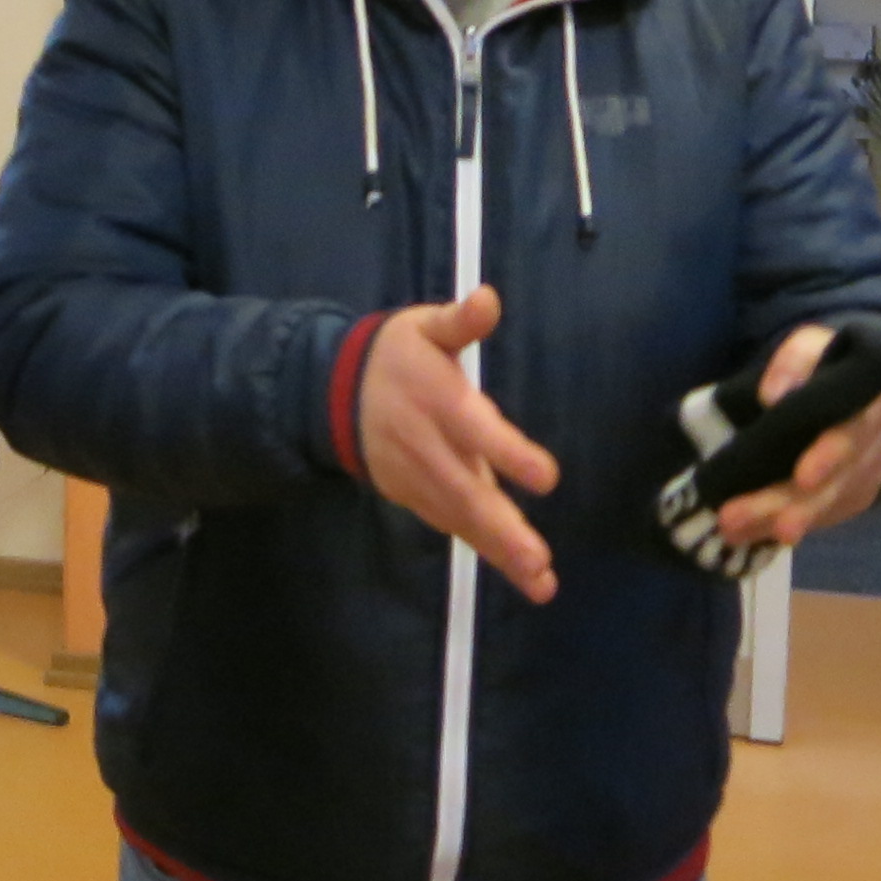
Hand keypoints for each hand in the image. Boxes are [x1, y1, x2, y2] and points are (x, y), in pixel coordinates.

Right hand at [358, 288, 562, 601]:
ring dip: (500, 552)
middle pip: (466, 493)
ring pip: (462, 520)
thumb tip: (489, 298)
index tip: (546, 478)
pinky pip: (453, 526)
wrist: (334, 393)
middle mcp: (429, 448)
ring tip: (540, 582)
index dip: (508, 454)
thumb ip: (459, 321)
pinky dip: (484, 549)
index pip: (475, 430)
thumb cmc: (397, 355)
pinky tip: (520, 572)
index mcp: (438, 401)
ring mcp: (420, 479)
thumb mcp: (424, 328)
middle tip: (537, 561)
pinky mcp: (416, 497)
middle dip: (502, 530)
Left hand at [714, 322, 880, 552]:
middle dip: (785, 502)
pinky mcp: (857, 495)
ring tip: (732, 531)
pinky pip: (824, 518)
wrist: (860, 385)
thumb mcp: (812, 345)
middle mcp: (877, 443)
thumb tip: (772, 395)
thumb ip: (795, 360)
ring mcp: (869, 474)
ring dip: (775, 520)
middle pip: (833, 481)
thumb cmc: (827, 363)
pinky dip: (784, 526)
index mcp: (869, 401)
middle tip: (733, 518)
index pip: (854, 431)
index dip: (829, 455)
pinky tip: (747, 534)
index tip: (802, 477)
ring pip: (825, 506)